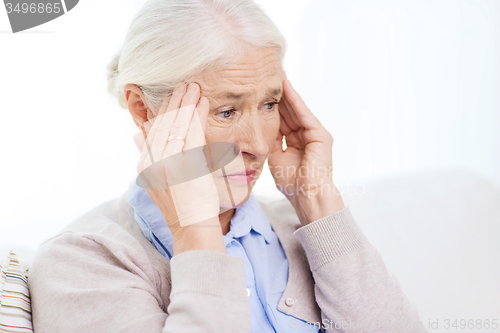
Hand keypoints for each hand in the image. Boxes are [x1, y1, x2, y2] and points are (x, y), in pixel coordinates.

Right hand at [133, 82, 225, 253]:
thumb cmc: (180, 205)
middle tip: (185, 84)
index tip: (172, 96)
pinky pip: (191, 133)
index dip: (163, 111)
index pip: (153, 130)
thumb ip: (148, 156)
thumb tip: (137, 133)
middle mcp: (152, 162)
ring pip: (177, 125)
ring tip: (195, 88)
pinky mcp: (184, 165)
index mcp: (145, 164)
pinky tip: (202, 103)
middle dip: (175, 102)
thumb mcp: (158, 181)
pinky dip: (197, 115)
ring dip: (187, 104)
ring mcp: (167, 164)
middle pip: (163, 124)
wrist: (191, 228)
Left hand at [268, 78, 344, 225]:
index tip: (257, 92)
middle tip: (265, 75)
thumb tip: (257, 129)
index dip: (270, 107)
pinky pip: (304, 114)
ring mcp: (314, 134)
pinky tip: (285, 86)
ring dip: (285, 92)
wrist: (308, 196)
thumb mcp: (275, 158)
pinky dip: (295, 100)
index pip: (280, 120)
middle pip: (288, 112)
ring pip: (296, 110)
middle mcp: (305, 136)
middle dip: (277, 95)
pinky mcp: (321, 135)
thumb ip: (270, 142)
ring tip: (275, 74)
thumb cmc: (292, 184)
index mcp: (294, 143)